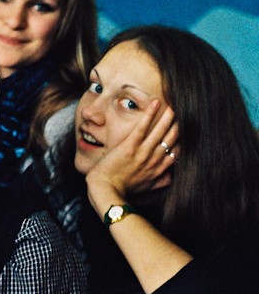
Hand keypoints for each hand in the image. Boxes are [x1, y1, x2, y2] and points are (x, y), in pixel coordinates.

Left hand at [86, 100, 177, 215]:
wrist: (106, 191)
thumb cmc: (123, 190)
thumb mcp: (146, 189)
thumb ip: (160, 181)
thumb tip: (172, 177)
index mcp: (158, 170)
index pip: (176, 153)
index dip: (183, 141)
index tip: (187, 132)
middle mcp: (154, 160)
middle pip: (171, 140)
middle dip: (179, 126)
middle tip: (185, 114)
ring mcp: (142, 153)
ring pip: (160, 132)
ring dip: (168, 117)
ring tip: (174, 106)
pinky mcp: (130, 146)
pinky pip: (142, 127)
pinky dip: (150, 114)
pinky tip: (156, 103)